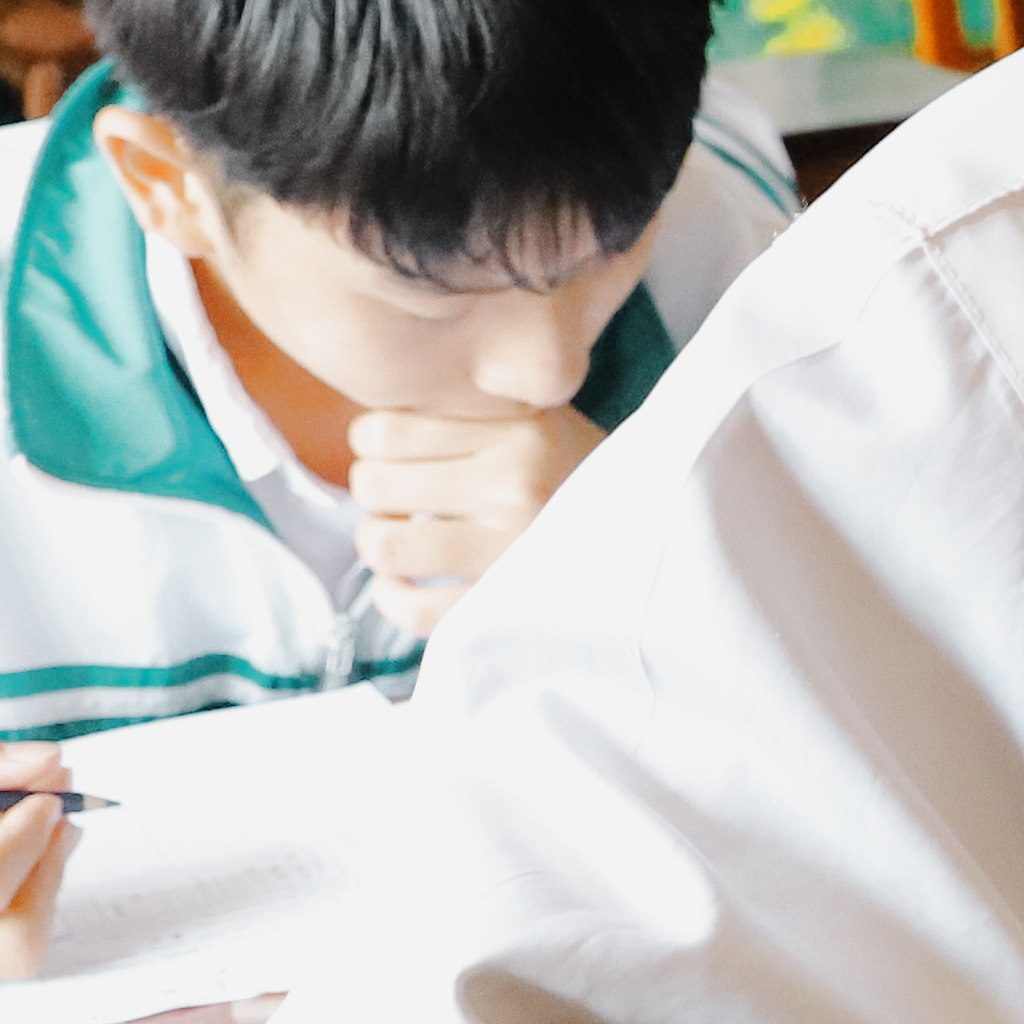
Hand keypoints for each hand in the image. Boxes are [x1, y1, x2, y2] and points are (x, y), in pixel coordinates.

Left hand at [351, 402, 601, 625]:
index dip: (372, 445)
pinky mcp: (509, 605)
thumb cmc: (574, 476)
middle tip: (401, 501)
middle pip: (374, 484)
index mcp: (516, 433)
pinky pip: (414, 609)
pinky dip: (392, 599)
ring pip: (385, 545)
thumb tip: (368, 433)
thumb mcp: (534, 421)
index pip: (382, 429)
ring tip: (403, 540)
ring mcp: (512, 550)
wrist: (655, 532)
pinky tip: (404, 586)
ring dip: (380, 545)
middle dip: (375, 495)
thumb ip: (466, 414)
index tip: (400, 456)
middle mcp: (516, 487)